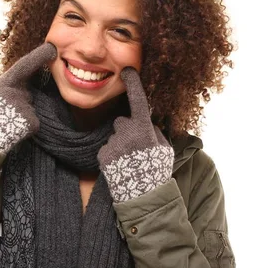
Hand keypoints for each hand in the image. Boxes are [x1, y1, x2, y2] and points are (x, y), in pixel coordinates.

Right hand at [0, 42, 56, 151]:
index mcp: (4, 84)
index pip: (25, 65)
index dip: (39, 56)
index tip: (52, 48)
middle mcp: (18, 92)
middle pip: (26, 94)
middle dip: (17, 103)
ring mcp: (26, 108)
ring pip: (28, 110)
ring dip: (18, 118)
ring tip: (0, 126)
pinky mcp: (32, 123)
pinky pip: (32, 124)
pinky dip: (23, 130)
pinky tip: (9, 134)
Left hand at [98, 67, 173, 202]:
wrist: (144, 197)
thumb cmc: (158, 172)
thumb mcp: (164, 148)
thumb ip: (154, 132)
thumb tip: (147, 123)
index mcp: (144, 128)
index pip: (138, 100)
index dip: (133, 84)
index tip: (126, 70)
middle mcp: (127, 132)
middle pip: (122, 122)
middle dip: (127, 131)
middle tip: (136, 151)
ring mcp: (113, 143)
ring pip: (114, 137)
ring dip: (120, 145)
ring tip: (130, 163)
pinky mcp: (103, 155)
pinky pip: (107, 149)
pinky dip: (112, 156)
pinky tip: (121, 167)